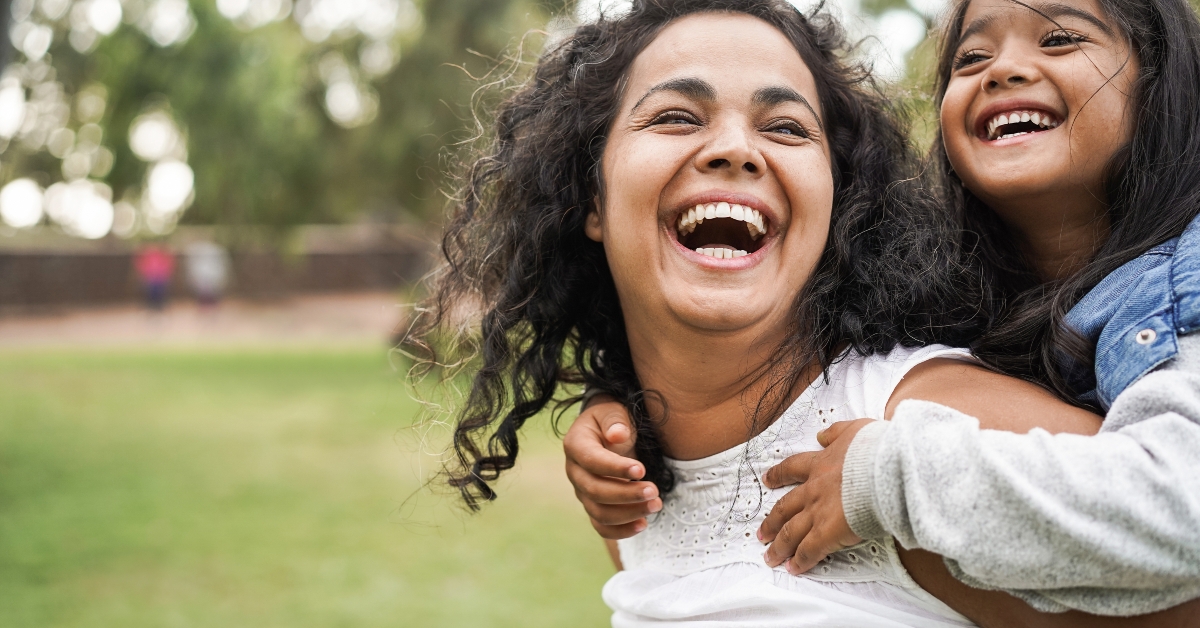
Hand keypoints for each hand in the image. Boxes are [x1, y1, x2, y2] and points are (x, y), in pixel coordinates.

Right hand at [563, 396, 661, 538]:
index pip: (591, 461)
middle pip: (594, 491)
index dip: (615, 468)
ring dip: (628, 513)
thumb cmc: (612, 420)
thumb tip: (617, 435)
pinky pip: (602, 526)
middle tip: (655, 491)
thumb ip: (615, 420)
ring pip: (599, 512)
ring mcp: (582, 492)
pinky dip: (621, 530)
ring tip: (656, 505)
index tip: (642, 470)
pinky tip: (643, 524)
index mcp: (575, 445)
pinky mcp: (593, 506)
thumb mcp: (613, 411)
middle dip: (626, 494)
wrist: (608, 432)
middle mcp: (574, 471)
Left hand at [758, 418, 872, 573]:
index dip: (778, 475)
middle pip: (784, 507)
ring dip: (779, 546)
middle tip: (761, 533)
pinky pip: (809, 551)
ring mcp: (818, 512)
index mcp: (820, 464)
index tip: (767, 480)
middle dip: (771, 522)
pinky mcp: (827, 533)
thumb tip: (822, 434)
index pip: (792, 469)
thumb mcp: (854, 430)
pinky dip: (800, 561)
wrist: (886, 468)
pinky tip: (794, 568)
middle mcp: (814, 489)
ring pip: (790, 532)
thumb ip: (836, 433)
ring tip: (771, 557)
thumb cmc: (876, 449)